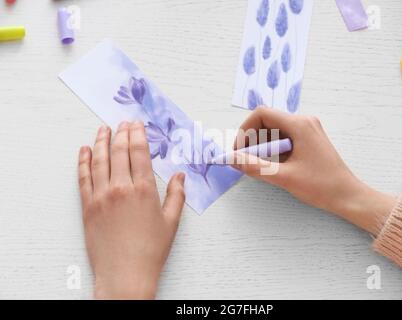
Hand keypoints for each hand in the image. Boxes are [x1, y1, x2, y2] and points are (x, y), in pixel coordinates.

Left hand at [78, 121, 185, 298]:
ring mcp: (101, 196)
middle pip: (119, 151)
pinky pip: (83, 178)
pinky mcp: (88, 207)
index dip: (137, 134)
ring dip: (100, 141)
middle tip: (122, 122)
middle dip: (121, 133)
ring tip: (103, 129)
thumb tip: (180, 176)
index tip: (136, 124)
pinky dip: (83, 162)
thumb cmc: (150, 250)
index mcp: (143, 190)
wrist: (125, 274)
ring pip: (99, 160)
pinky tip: (84, 151)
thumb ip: (177, 195)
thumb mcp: (171, 222)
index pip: (139, 152)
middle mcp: (121, 188)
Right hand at [232, 108, 395, 235]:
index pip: (262, 114)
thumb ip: (254, 166)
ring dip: (262, 146)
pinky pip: (284, 138)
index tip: (238, 150)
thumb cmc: (320, 186)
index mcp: (299, 125)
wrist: (348, 196)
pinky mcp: (309, 140)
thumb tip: (231, 159)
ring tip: (260, 165)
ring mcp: (308, 130)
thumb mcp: (283, 176)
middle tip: (245, 160)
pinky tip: (274, 166)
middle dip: (252, 139)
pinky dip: (273, 150)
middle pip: (267, 121)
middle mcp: (304, 122)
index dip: (245, 130)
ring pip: (274, 130)